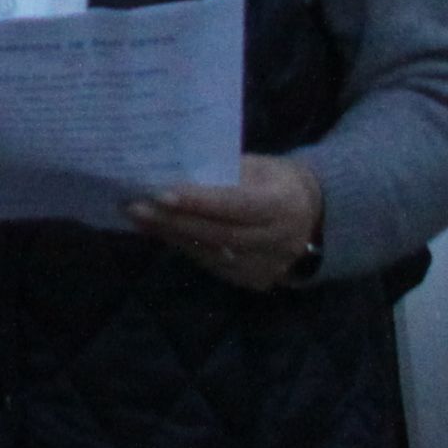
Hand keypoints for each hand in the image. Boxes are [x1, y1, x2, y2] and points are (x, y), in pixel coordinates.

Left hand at [130, 153, 324, 291]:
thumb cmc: (275, 181)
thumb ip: (223, 172)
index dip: (199, 202)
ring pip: (211, 254)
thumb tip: (171, 170)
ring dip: (171, 235)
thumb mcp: (258, 166)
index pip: (236, 205)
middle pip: (219, 234)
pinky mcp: (254, 281)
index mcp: (283, 205)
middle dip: (173, 221)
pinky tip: (160, 232)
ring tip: (138, 217)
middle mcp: (279, 241)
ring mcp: (268, 267)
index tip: (161, 194)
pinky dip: (184, 247)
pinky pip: (212, 265)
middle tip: (135, 206)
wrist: (313, 217)